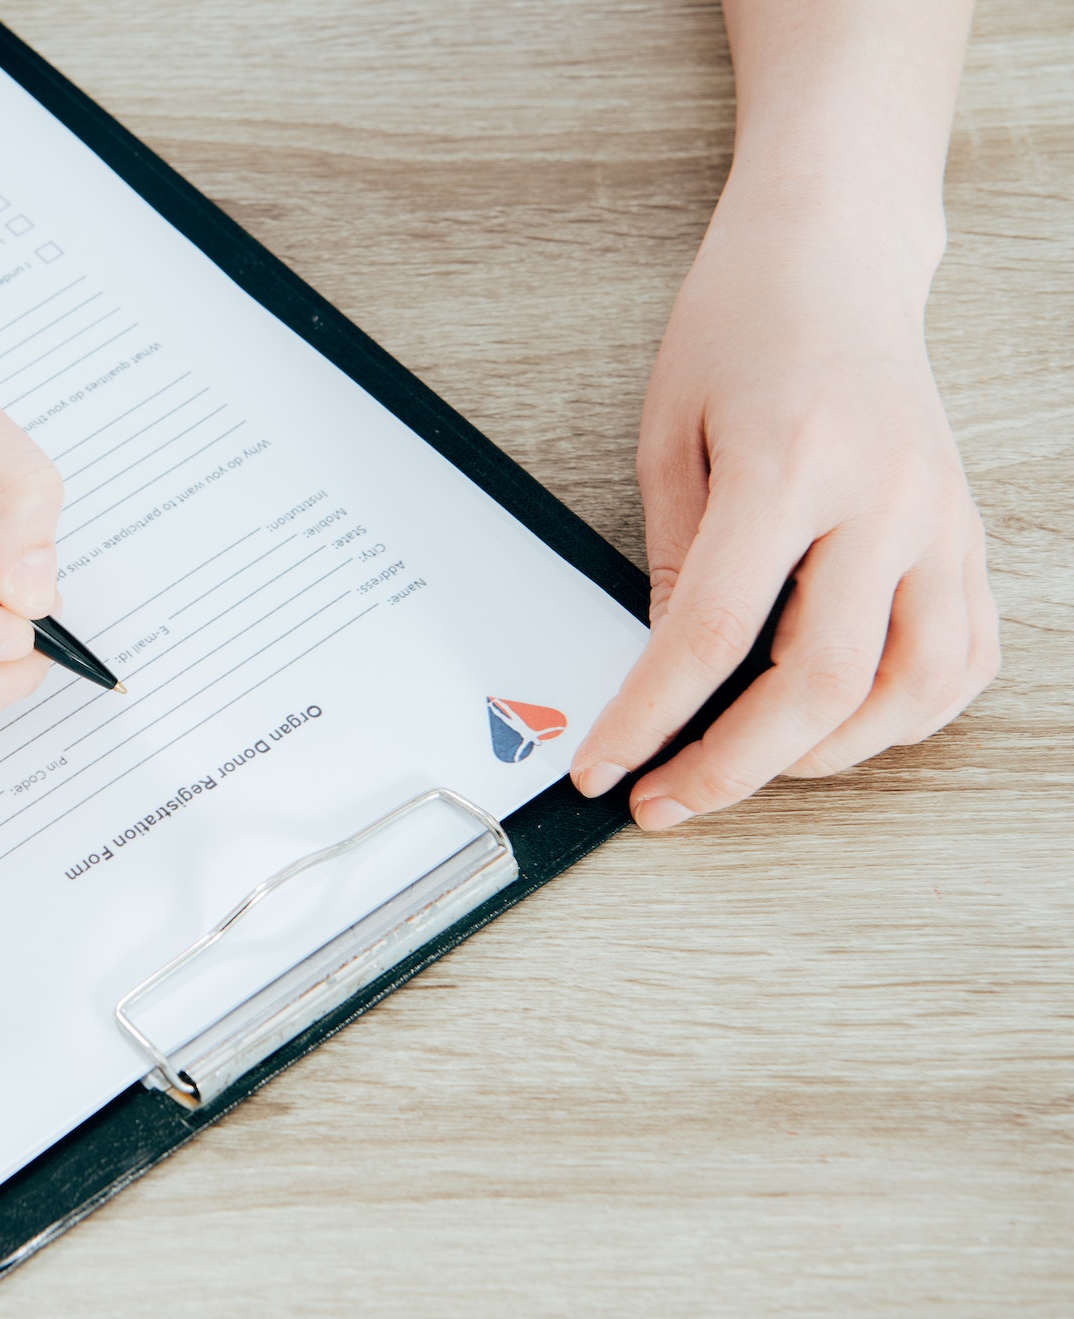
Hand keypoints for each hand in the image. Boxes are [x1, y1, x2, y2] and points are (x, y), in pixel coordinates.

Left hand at [570, 186, 998, 827]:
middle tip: (667, 801)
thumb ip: (670, 559)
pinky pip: (962, 658)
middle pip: (818, 684)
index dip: (650, 719)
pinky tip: (842, 726)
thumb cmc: (738, 330)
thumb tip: (665, 672)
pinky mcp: (972, 532)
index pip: (710, 634)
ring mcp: (944, 519)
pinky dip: (906, 715)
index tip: (606, 770)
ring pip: (909, 691)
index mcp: (790, 466)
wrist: (836, 258)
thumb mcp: (667, 436)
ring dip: (826, 755)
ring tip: (748, 765)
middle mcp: (885, 500)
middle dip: (732, 767)